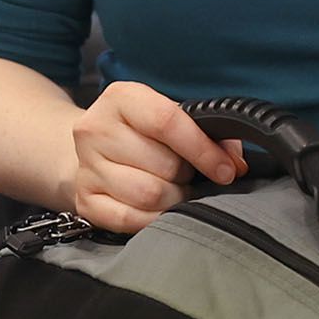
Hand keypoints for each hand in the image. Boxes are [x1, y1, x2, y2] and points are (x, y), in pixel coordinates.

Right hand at [64, 81, 245, 233]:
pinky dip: (153, 219)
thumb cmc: (140, 133)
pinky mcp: (84, 199)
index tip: (226, 169)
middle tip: (187, 176)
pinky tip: (159, 209)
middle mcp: (96, 129)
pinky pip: (130, 220)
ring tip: (174, 190)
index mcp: (120, 98)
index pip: (167, 121)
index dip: (203, 149)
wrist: (91, 150)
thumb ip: (206, 131)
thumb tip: (234, 162)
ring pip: (149, 195)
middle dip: (186, 176)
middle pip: (163, 164)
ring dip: (173, 199)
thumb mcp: (168, 116)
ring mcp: (86, 166)